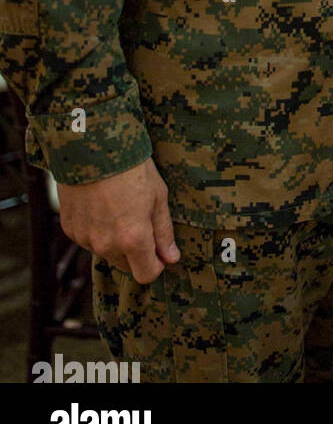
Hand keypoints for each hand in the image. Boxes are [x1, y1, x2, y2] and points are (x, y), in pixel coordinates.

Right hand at [56, 157, 179, 283]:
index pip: (146, 275)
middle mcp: (106, 245)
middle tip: (142, 221)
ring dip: (116, 240)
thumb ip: (163, 232)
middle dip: (137, 252)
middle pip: (126, 266)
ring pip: (106, 252)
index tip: (160, 251)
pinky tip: (102, 205)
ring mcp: (85, 238)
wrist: (92, 148)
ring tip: (120, 207)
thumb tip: (171, 257)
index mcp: (133, 239)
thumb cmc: (131, 168)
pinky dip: (97, 230)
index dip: (156, 265)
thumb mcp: (158, 196)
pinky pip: (89, 239)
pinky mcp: (70, 229)